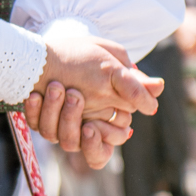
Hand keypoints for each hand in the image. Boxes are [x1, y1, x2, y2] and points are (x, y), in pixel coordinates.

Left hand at [22, 33, 162, 165]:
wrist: (45, 49)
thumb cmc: (81, 56)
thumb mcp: (110, 65)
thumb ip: (133, 81)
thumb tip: (159, 87)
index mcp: (107, 114)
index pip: (110, 142)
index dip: (101, 139)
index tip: (91, 126)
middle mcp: (85, 124)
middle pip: (82, 146)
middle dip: (73, 122)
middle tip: (73, 96)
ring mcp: (61, 124)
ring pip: (59, 137)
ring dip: (55, 111)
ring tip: (56, 86)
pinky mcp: (40, 120)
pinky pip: (38, 126)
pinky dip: (36, 110)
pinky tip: (36, 94)